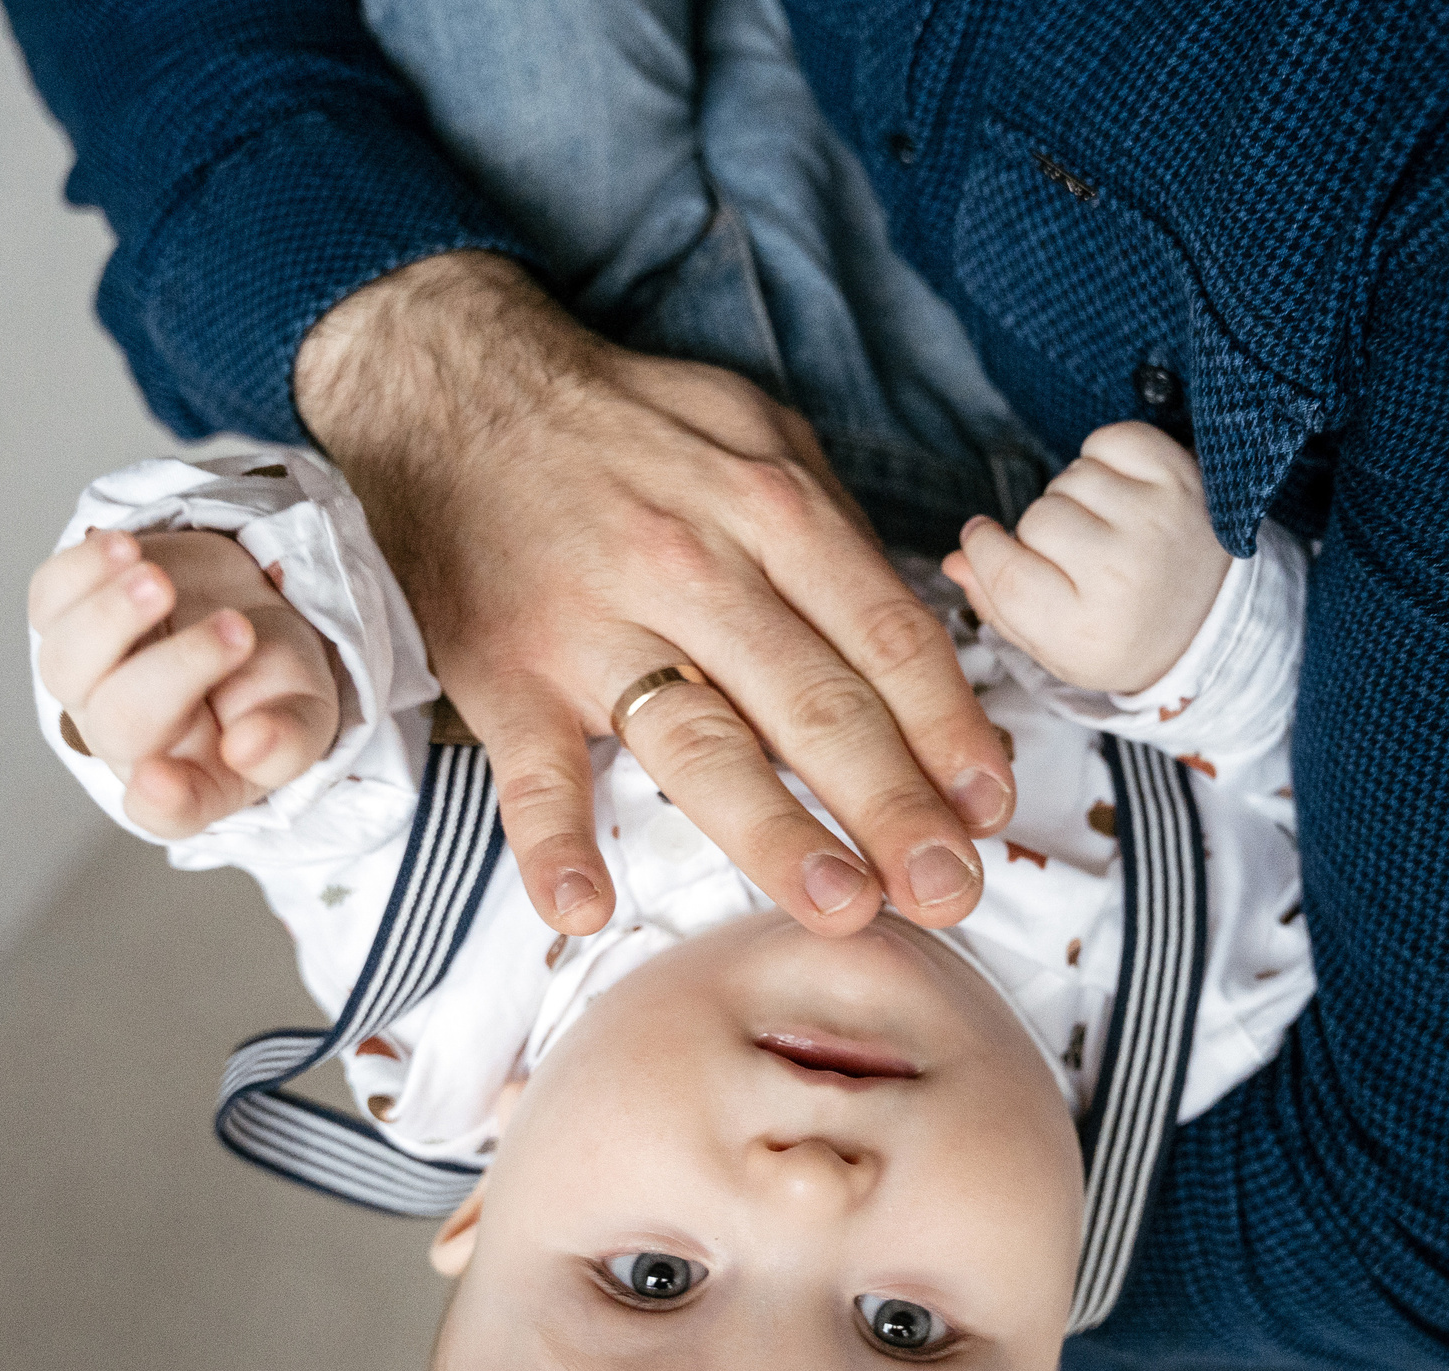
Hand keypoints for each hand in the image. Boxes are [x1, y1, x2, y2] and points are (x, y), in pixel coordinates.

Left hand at [29, 528, 343, 836]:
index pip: (167, 810)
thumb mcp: (308, 711)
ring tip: (156, 580)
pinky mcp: (69, 616)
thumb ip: (287, 741)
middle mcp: (129, 738)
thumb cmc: (271, 673)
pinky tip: (126, 548)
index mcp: (196, 776)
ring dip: (109, 618)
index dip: (161, 800)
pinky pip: (50, 598)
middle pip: (121, 723)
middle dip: (175, 670)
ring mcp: (89, 678)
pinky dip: (80, 572)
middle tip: (237, 629)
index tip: (161, 779)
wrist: (244, 606)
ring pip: (66, 663)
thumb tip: (248, 746)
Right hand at [294, 253, 1012, 939]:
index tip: (991, 808)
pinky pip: (532, 768)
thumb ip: (837, 539)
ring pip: (702, 742)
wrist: (457, 387)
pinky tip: (586, 906)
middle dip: (897, 806)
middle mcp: (694, 568)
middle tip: (952, 890)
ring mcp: (596, 625)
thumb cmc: (630, 433)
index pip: (885, 638)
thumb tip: (923, 656)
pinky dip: (552, 839)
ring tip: (839, 904)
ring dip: (775, 831)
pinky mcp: (506, 670)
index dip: (949, 730)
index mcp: (773, 511)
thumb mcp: (757, 439)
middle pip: (818, 705)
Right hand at [942, 422, 1232, 693]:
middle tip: (1074, 554)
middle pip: (1034, 521)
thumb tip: (953, 559)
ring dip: (1073, 497)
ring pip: (1068, 480)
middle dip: (1040, 533)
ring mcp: (1155, 520)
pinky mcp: (1179, 477)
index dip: (984, 549)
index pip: (1004, 569)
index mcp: (1088, 629)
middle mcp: (1123, 575)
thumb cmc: (1122, 632)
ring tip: (1103, 527)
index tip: (987, 541)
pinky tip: (1120, 493)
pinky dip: (1103, 458)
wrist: (1213, 620)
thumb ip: (999, 606)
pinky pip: (1108, 441)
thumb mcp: (1057, 645)